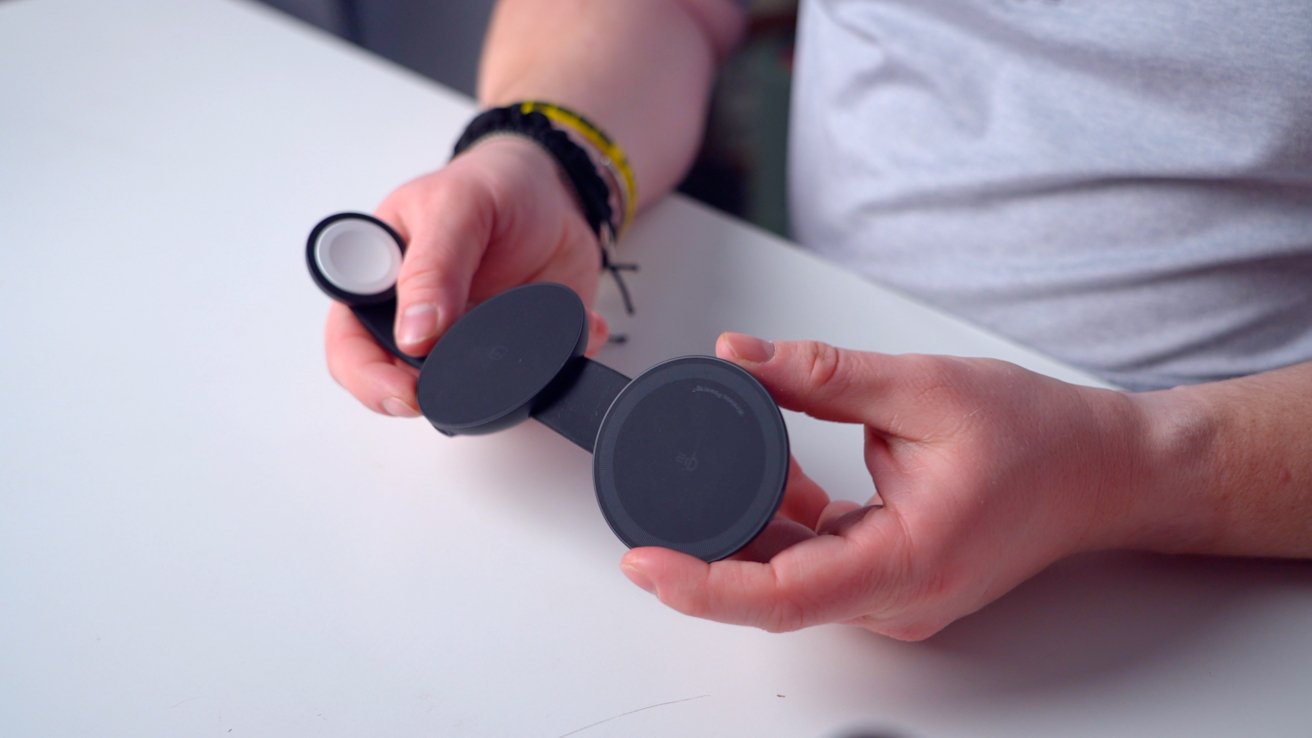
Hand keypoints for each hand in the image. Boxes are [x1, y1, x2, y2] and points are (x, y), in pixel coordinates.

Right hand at [324, 137, 608, 416]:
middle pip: (400, 385)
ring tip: (534, 358)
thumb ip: (432, 267)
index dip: (368, 377)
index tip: (406, 389)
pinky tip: (586, 331)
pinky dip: (565, 367)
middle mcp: (416, 324)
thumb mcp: (456, 207)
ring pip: (470, 396)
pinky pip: (539, 381)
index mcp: (381, 283)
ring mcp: (466, 343)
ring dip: (506, 392)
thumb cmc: (490, 186)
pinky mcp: (517, 351)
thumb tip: (413, 334)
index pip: (349, 344)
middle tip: (461, 390)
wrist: (554, 189)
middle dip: (432, 398)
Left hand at [620, 333, 1150, 639]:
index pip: (781, 597)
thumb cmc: (1040, 438)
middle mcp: (896, 599)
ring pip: (789, 577)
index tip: (644, 563)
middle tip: (649, 496)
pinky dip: (783, 524)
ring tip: (722, 461)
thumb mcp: (924, 388)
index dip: (702, 586)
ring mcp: (893, 596)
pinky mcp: (891, 579)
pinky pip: (815, 563)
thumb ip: (820, 375)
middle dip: (703, 548)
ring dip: (744, 527)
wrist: (1103, 472)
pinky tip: (774, 473)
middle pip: (771, 591)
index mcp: (908, 563)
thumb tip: (738, 356)